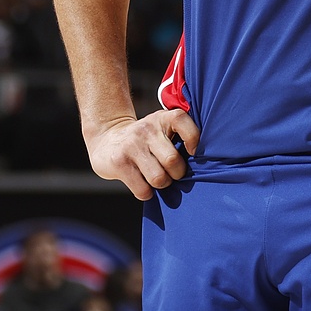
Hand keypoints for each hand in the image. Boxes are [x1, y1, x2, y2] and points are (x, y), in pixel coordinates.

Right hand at [84, 108, 199, 199]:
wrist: (106, 139)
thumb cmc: (144, 140)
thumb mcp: (160, 129)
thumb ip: (179, 136)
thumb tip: (203, 163)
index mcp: (161, 118)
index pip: (182, 121)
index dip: (193, 139)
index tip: (191, 152)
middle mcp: (146, 129)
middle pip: (172, 161)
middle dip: (177, 173)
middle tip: (172, 173)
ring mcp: (131, 146)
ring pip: (159, 178)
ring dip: (162, 184)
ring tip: (157, 178)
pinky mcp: (119, 163)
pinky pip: (143, 190)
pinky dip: (147, 193)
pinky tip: (142, 183)